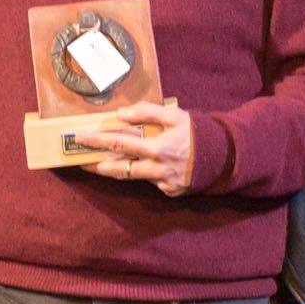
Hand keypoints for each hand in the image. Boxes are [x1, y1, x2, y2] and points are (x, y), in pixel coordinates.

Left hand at [70, 100, 195, 195]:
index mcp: (157, 148)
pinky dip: (144, 174)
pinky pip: (151, 183)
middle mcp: (157, 168)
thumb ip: (148, 112)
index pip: (120, 143)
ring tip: (98, 165)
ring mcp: (163, 182)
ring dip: (113, 172)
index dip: (98, 140)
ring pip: (131, 177)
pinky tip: (141, 167)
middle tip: (79, 160)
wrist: (225, 157)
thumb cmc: (198, 133)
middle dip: (97, 164)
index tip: (80, 137)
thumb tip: (121, 114)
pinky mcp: (170, 191)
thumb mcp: (176, 115)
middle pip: (119, 168)